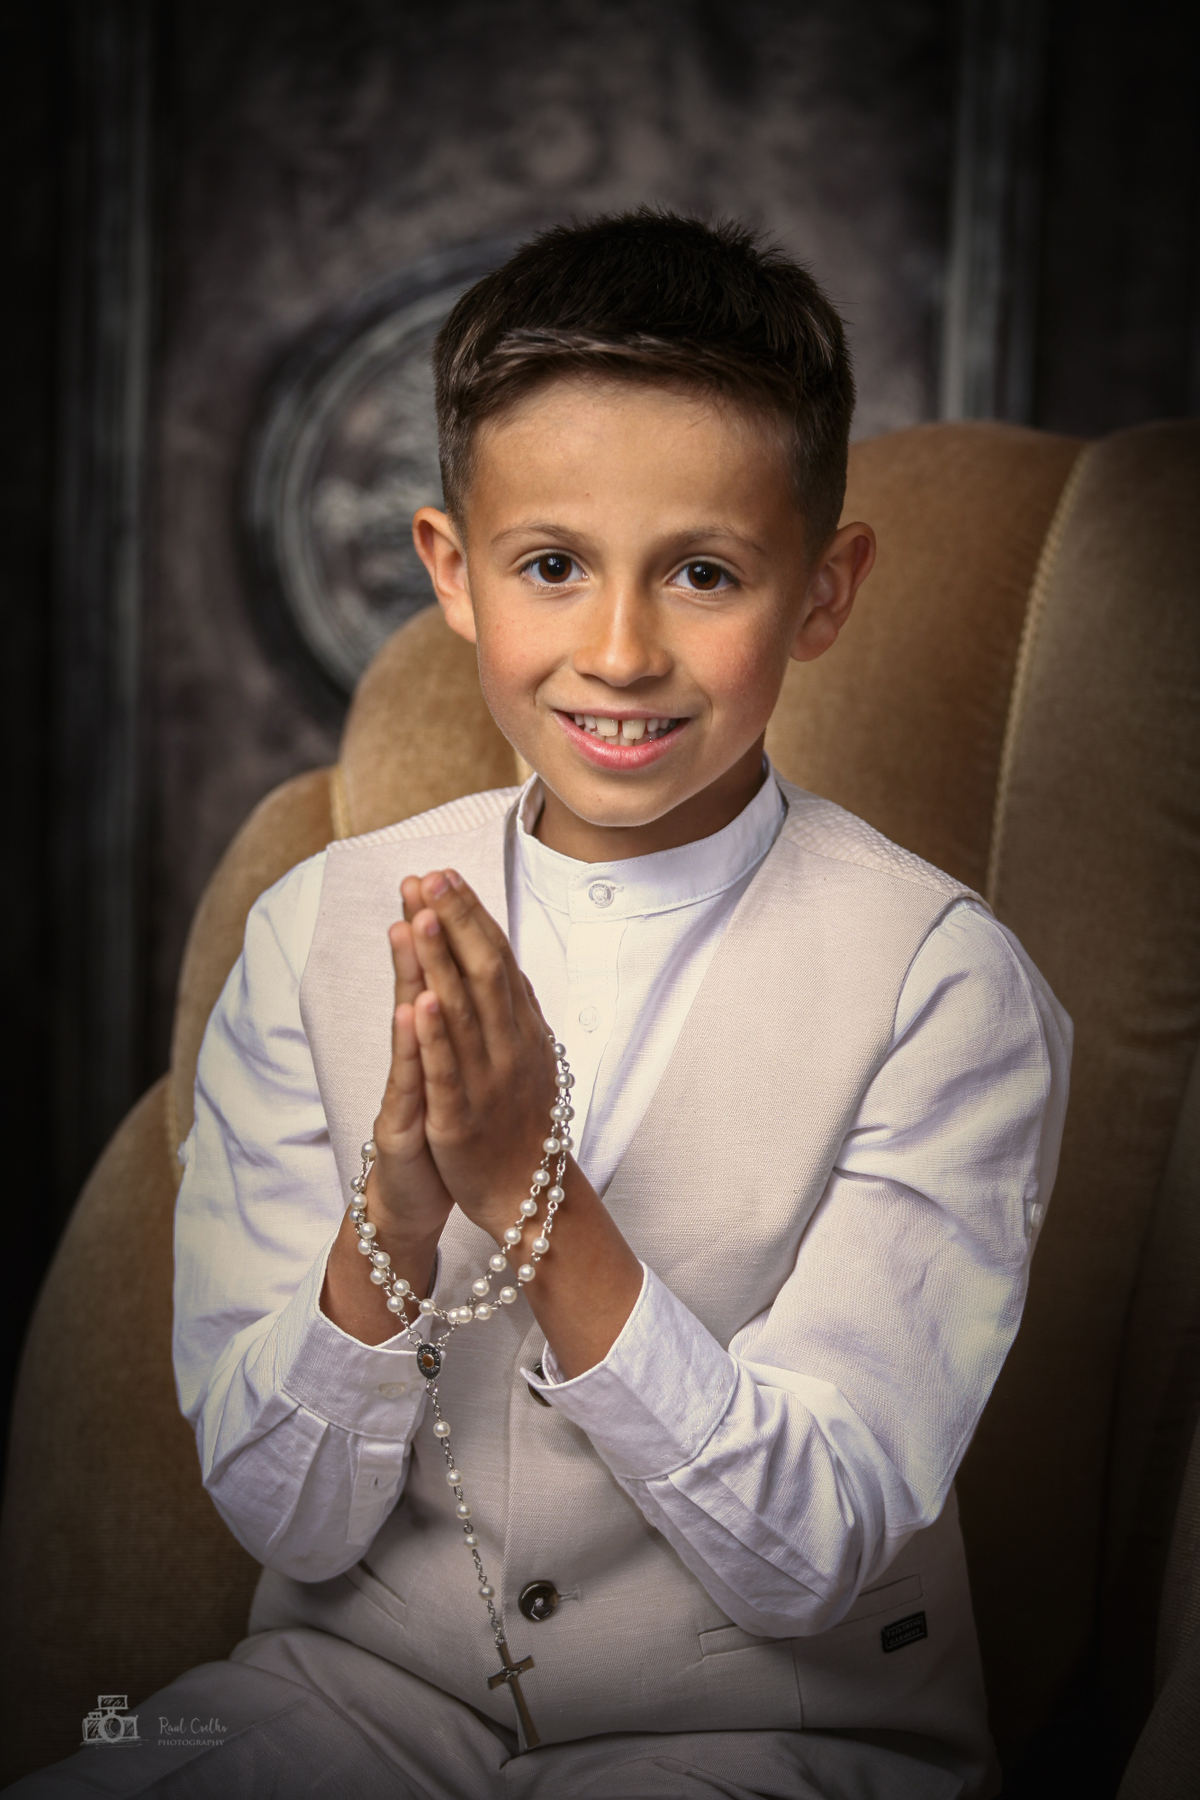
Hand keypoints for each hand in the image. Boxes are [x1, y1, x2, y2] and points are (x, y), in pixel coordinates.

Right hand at [319, 889, 454, 1341]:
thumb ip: (445, 1024)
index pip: (437, 973)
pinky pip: (411, 1080)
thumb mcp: (444, 1072)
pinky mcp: (405, 1126)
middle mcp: (414, 1058)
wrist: (411, 1205)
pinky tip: (414, 1009)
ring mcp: (406, 1089)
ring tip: (412, 924)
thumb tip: (456, 974)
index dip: (439, 926)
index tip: (441, 875)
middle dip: (421, 932)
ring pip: (409, 1025)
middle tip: (417, 881)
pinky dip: (414, 1044)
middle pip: (417, 985)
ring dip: (411, 973)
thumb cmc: (431, 1132)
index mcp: (433, 1043)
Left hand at [403, 869, 558, 1237]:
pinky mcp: (460, 1117)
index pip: (497, 956)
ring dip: (441, 961)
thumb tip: (499, 954)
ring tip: (420, 915)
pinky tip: (417, 1001)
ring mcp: (486, 1080)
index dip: (470, 913)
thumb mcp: (528, 1054)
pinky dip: (433, 1036)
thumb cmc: (522, 1121)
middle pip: (483, 971)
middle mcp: (509, 1046)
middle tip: (430, 875)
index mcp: (522, 1028)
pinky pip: (446, 1071)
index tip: (445, 872)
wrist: (530, 1195)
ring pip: (463, 1012)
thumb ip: (512, 1006)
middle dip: (455, 920)